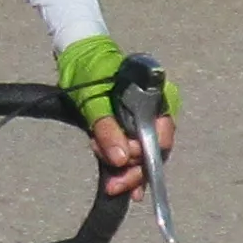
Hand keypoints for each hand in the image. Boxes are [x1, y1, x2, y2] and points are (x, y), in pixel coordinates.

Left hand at [57, 33, 152, 198]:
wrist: (80, 57)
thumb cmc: (90, 70)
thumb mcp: (94, 101)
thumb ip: (107, 129)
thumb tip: (120, 161)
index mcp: (157, 96)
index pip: (162, 135)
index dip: (144, 155)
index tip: (121, 164)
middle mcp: (159, 110)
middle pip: (156, 151)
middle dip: (134, 171)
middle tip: (113, 184)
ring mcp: (148, 120)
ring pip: (146, 156)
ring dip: (128, 172)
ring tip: (109, 180)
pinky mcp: (135, 127)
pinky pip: (137, 153)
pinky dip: (128, 169)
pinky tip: (121, 185)